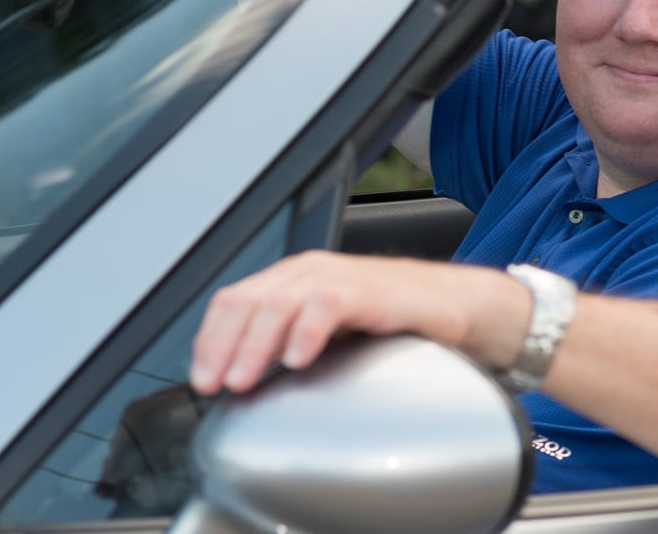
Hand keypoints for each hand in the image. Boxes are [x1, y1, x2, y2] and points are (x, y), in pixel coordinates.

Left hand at [189, 251, 527, 395]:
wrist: (455, 306)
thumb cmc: (392, 320)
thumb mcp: (327, 331)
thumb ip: (285, 343)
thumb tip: (239, 379)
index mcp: (292, 280)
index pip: (234, 301)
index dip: (210, 341)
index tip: (202, 380)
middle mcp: (309, 272)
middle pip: (249, 301)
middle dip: (224, 347)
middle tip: (217, 384)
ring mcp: (340, 277)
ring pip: (280, 302)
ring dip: (256, 344)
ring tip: (245, 378)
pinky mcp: (371, 290)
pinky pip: (329, 304)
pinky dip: (307, 330)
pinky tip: (297, 357)